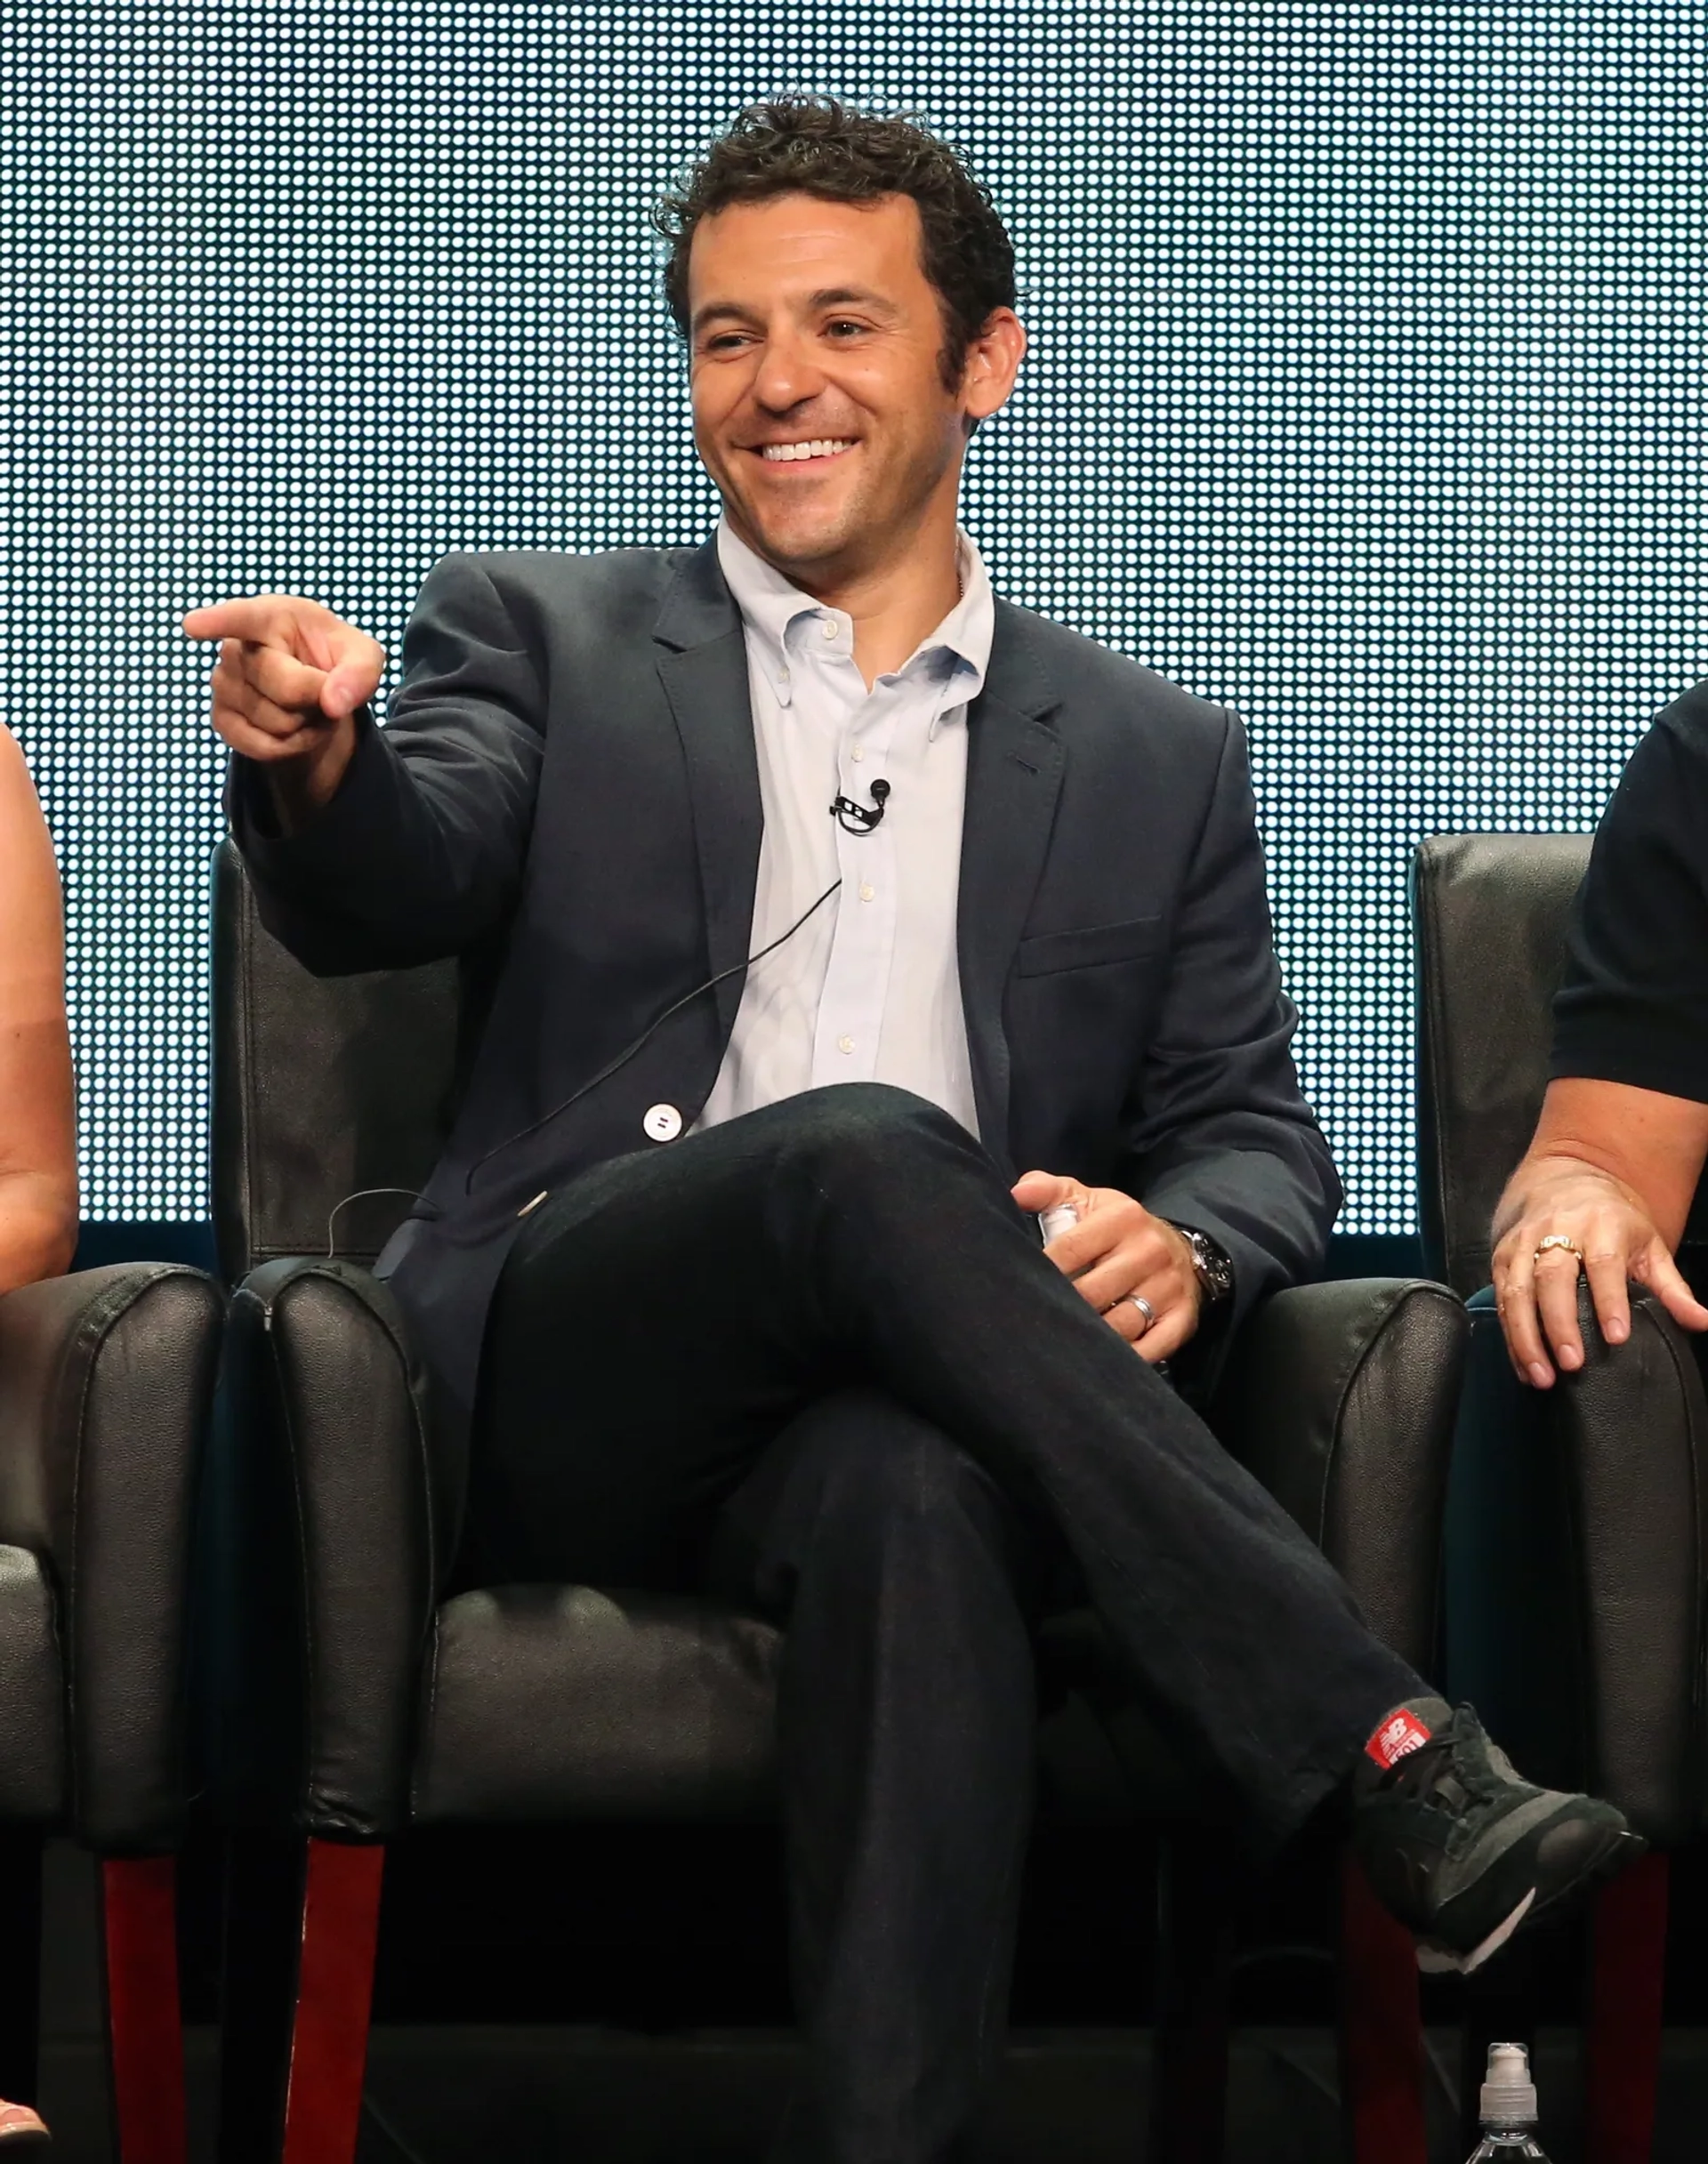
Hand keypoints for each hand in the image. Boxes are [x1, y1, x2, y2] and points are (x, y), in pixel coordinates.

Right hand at [181, 594, 384, 822]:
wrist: (313, 690)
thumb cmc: (334, 658)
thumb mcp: (363, 657)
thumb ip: (361, 672)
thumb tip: (332, 703)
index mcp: (270, 616)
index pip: (242, 617)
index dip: (217, 622)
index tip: (193, 626)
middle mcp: (236, 647)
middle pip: (286, 688)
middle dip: (317, 698)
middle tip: (321, 686)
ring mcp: (223, 684)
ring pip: (277, 723)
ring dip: (308, 725)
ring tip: (306, 704)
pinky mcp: (221, 719)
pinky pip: (264, 747)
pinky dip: (292, 746)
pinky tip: (293, 726)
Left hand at [1012, 1170, 1200, 1361]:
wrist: (1179, 1247)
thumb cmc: (1118, 1228)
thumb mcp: (1086, 1199)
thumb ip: (1048, 1190)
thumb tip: (1016, 1193)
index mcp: (1122, 1218)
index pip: (1069, 1250)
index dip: (1042, 1271)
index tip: (1020, 1285)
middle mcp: (1149, 1251)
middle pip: (1092, 1293)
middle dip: (1062, 1308)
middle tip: (1036, 1321)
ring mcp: (1168, 1287)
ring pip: (1119, 1325)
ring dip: (1090, 1338)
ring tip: (1063, 1342)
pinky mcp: (1182, 1318)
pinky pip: (1152, 1348)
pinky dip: (1127, 1358)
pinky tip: (1102, 1359)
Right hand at [1491, 1158, 1707, 1387]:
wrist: (1567, 1182)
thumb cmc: (1616, 1223)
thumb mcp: (1651, 1247)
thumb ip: (1674, 1289)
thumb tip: (1703, 1323)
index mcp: (1602, 1225)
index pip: (1604, 1263)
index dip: (1610, 1300)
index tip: (1618, 1337)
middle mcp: (1557, 1230)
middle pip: (1552, 1277)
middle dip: (1560, 1324)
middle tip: (1573, 1364)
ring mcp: (1523, 1243)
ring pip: (1519, 1291)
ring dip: (1527, 1337)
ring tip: (1542, 1376)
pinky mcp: (1502, 1258)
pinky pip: (1502, 1300)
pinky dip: (1511, 1337)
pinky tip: (1524, 1366)